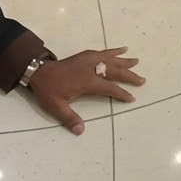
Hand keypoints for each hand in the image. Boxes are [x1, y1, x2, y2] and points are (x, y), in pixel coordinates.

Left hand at [27, 46, 145, 134]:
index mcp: (86, 81)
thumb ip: (69, 118)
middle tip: (142, 80)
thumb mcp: (57, 106)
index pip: (109, 88)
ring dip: (123, 61)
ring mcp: (87, 60)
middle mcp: (90, 69)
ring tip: (136, 60)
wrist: (38, 71)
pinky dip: (111, 50)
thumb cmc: (48, 90)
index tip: (131, 98)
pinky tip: (120, 49)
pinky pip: (101, 52)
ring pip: (109, 59)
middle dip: (128, 76)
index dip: (121, 93)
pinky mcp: (84, 56)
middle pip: (114, 71)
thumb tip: (80, 131)